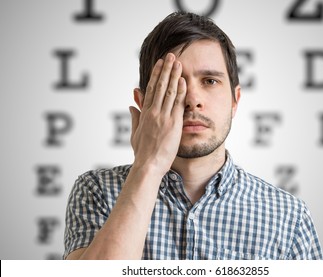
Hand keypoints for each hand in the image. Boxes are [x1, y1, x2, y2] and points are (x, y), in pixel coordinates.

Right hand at [130, 53, 186, 175]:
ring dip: (174, 75)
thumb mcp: (135, 133)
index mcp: (144, 114)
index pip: (151, 89)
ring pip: (169, 92)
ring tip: (178, 62)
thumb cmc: (142, 153)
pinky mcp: (172, 124)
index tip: (160, 64)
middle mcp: (153, 112)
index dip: (156, 75)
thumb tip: (132, 106)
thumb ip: (134, 118)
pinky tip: (183, 80)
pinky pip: (177, 104)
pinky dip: (180, 91)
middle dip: (165, 70)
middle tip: (170, 56)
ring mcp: (162, 117)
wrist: (148, 165)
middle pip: (160, 86)